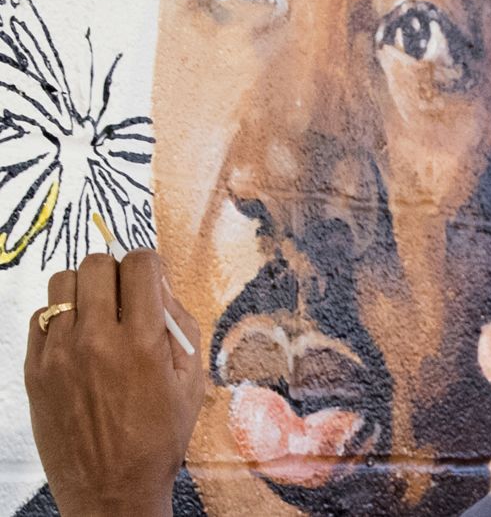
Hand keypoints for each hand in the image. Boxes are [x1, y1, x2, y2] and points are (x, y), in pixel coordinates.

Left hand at [24, 250, 204, 515]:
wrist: (111, 490)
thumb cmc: (159, 437)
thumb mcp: (191, 380)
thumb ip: (180, 324)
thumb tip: (159, 284)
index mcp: (143, 342)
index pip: (141, 264)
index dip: (151, 264)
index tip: (152, 279)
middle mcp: (98, 340)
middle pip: (97, 263)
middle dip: (117, 271)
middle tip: (126, 296)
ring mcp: (59, 354)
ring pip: (63, 282)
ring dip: (85, 288)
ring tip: (98, 313)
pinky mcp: (34, 370)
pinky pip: (41, 316)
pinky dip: (61, 316)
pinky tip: (77, 337)